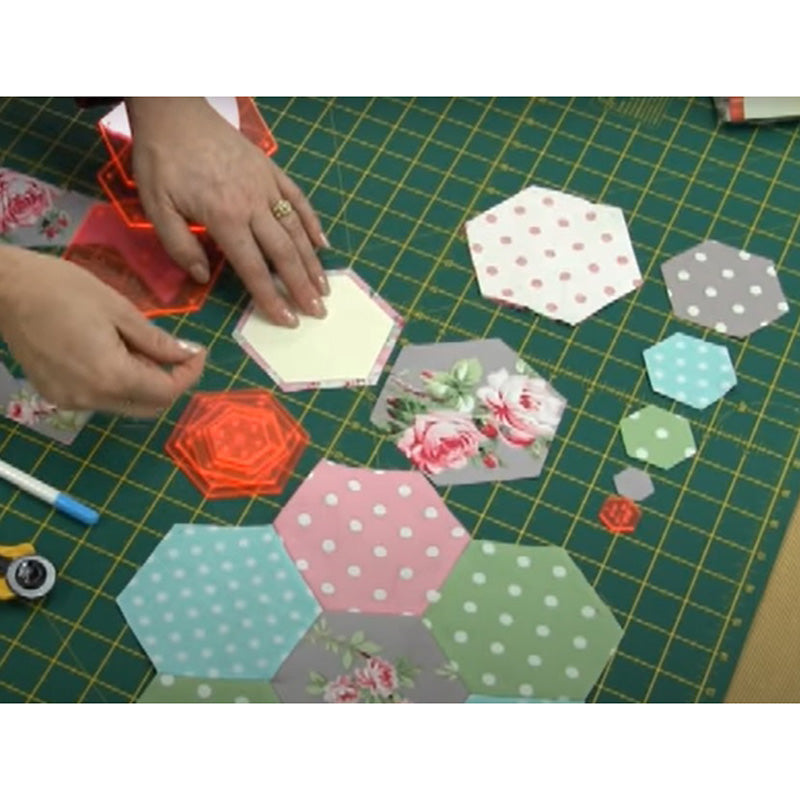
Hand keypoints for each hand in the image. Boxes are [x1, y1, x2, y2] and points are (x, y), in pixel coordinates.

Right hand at [0, 246, 205, 416]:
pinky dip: (119, 383)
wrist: (4, 289)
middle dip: (171, 383)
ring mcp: (70, 401)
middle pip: (150, 406)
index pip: (167, 392)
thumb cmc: (63, 289)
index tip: (198, 352)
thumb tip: (187, 355)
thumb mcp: (120, 310)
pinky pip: (101, 399)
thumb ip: (156, 341)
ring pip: (126, 405)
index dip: (189, 374)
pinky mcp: (56, 396)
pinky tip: (114, 354)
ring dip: (145, 383)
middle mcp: (91, 398)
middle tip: (177, 352)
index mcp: (111, 376)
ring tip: (141, 347)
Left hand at [126, 97, 329, 327]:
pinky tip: (322, 244)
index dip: (271, 297)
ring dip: (312, 262)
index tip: (287, 320)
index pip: (254, 267)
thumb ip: (179, 244)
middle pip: (284, 253)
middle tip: (317, 312)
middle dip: (302, 286)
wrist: (174, 111)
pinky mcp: (271, 171)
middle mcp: (252, 204)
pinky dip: (313, 223)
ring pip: (296, 230)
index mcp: (224, 217)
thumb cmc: (161, 160)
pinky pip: (298, 200)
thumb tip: (202, 276)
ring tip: (324, 287)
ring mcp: (266, 186)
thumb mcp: (156, 206)